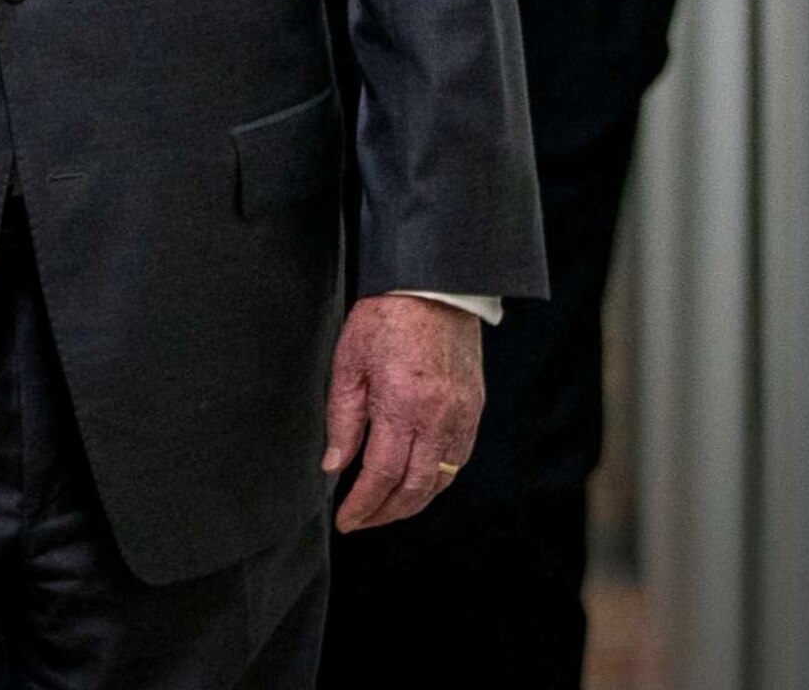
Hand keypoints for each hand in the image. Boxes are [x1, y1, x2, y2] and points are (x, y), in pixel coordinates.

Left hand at [320, 294, 485, 531]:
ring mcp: (461, 415)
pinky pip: (459, 459)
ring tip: (386, 508)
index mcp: (402, 406)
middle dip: (386, 513)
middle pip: (415, 489)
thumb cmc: (385, 318)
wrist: (433, 287)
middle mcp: (437, 418)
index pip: (382, 476)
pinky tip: (417, 482)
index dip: (363, 505)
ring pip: (441, 480)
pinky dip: (437, 479)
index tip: (347, 520)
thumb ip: (343, 421)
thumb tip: (334, 466)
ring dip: (413, 503)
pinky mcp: (474, 409)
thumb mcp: (348, 364)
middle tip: (362, 521)